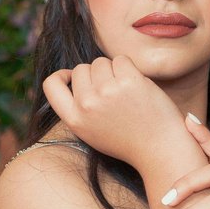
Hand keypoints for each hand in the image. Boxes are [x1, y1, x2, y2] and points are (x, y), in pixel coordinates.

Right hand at [42, 56, 189, 168]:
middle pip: (81, 68)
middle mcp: (87, 104)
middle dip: (96, 74)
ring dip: (113, 70)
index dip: (61, 75)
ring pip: (101, 62)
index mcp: (74, 119)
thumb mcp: (91, 131)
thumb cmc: (127, 139)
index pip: (50, 85)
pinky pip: (121, 59)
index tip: (72, 77)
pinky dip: (129, 68)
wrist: (159, 149)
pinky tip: (136, 86)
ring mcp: (107, 91)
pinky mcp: (128, 81)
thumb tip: (73, 76)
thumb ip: (79, 108)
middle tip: (113, 93)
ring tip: (126, 92)